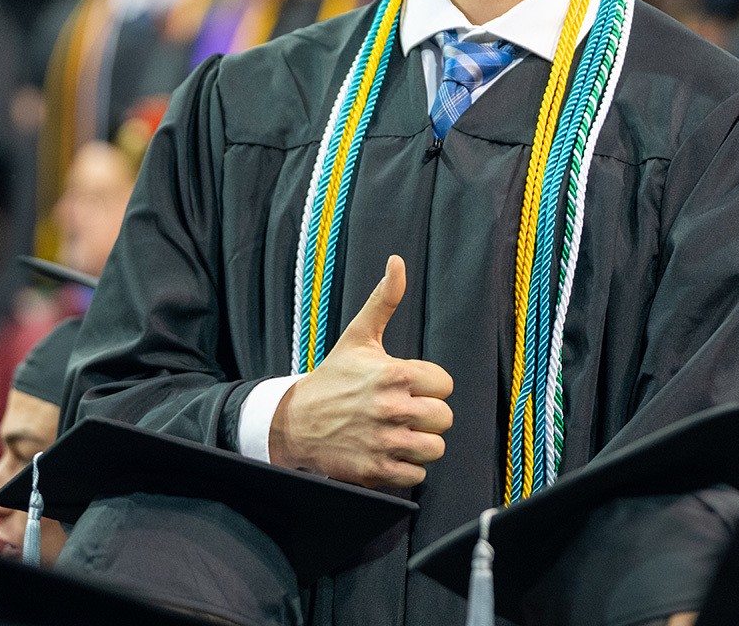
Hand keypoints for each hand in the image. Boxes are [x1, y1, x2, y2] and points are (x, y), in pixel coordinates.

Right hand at [268, 255, 452, 488]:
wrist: (294, 422)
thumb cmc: (332, 378)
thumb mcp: (358, 337)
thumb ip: (384, 300)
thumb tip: (397, 262)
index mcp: (394, 374)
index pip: (445, 384)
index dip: (428, 386)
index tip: (408, 386)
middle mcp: (393, 409)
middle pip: (444, 418)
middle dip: (426, 415)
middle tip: (403, 410)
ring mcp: (385, 442)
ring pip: (435, 448)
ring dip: (420, 443)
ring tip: (399, 432)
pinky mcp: (377, 471)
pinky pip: (416, 475)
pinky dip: (405, 467)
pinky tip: (387, 450)